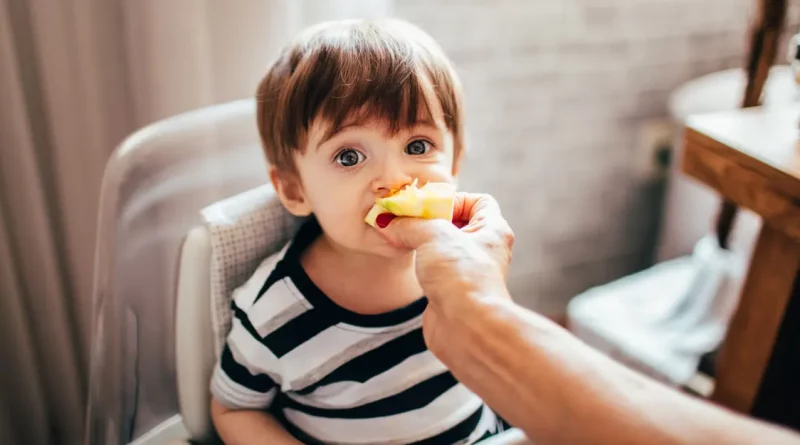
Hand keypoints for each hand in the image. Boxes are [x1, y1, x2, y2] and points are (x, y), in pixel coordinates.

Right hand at [377, 193, 514, 351]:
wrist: (466, 327)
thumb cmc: (463, 278)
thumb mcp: (433, 235)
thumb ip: (409, 224)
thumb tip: (389, 223)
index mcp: (493, 230)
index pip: (479, 202)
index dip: (454, 199)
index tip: (429, 205)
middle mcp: (484, 250)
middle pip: (456, 224)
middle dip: (430, 220)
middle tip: (406, 220)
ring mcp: (467, 272)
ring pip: (443, 248)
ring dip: (421, 243)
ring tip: (400, 237)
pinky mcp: (451, 292)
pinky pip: (433, 270)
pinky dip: (419, 264)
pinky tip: (405, 261)